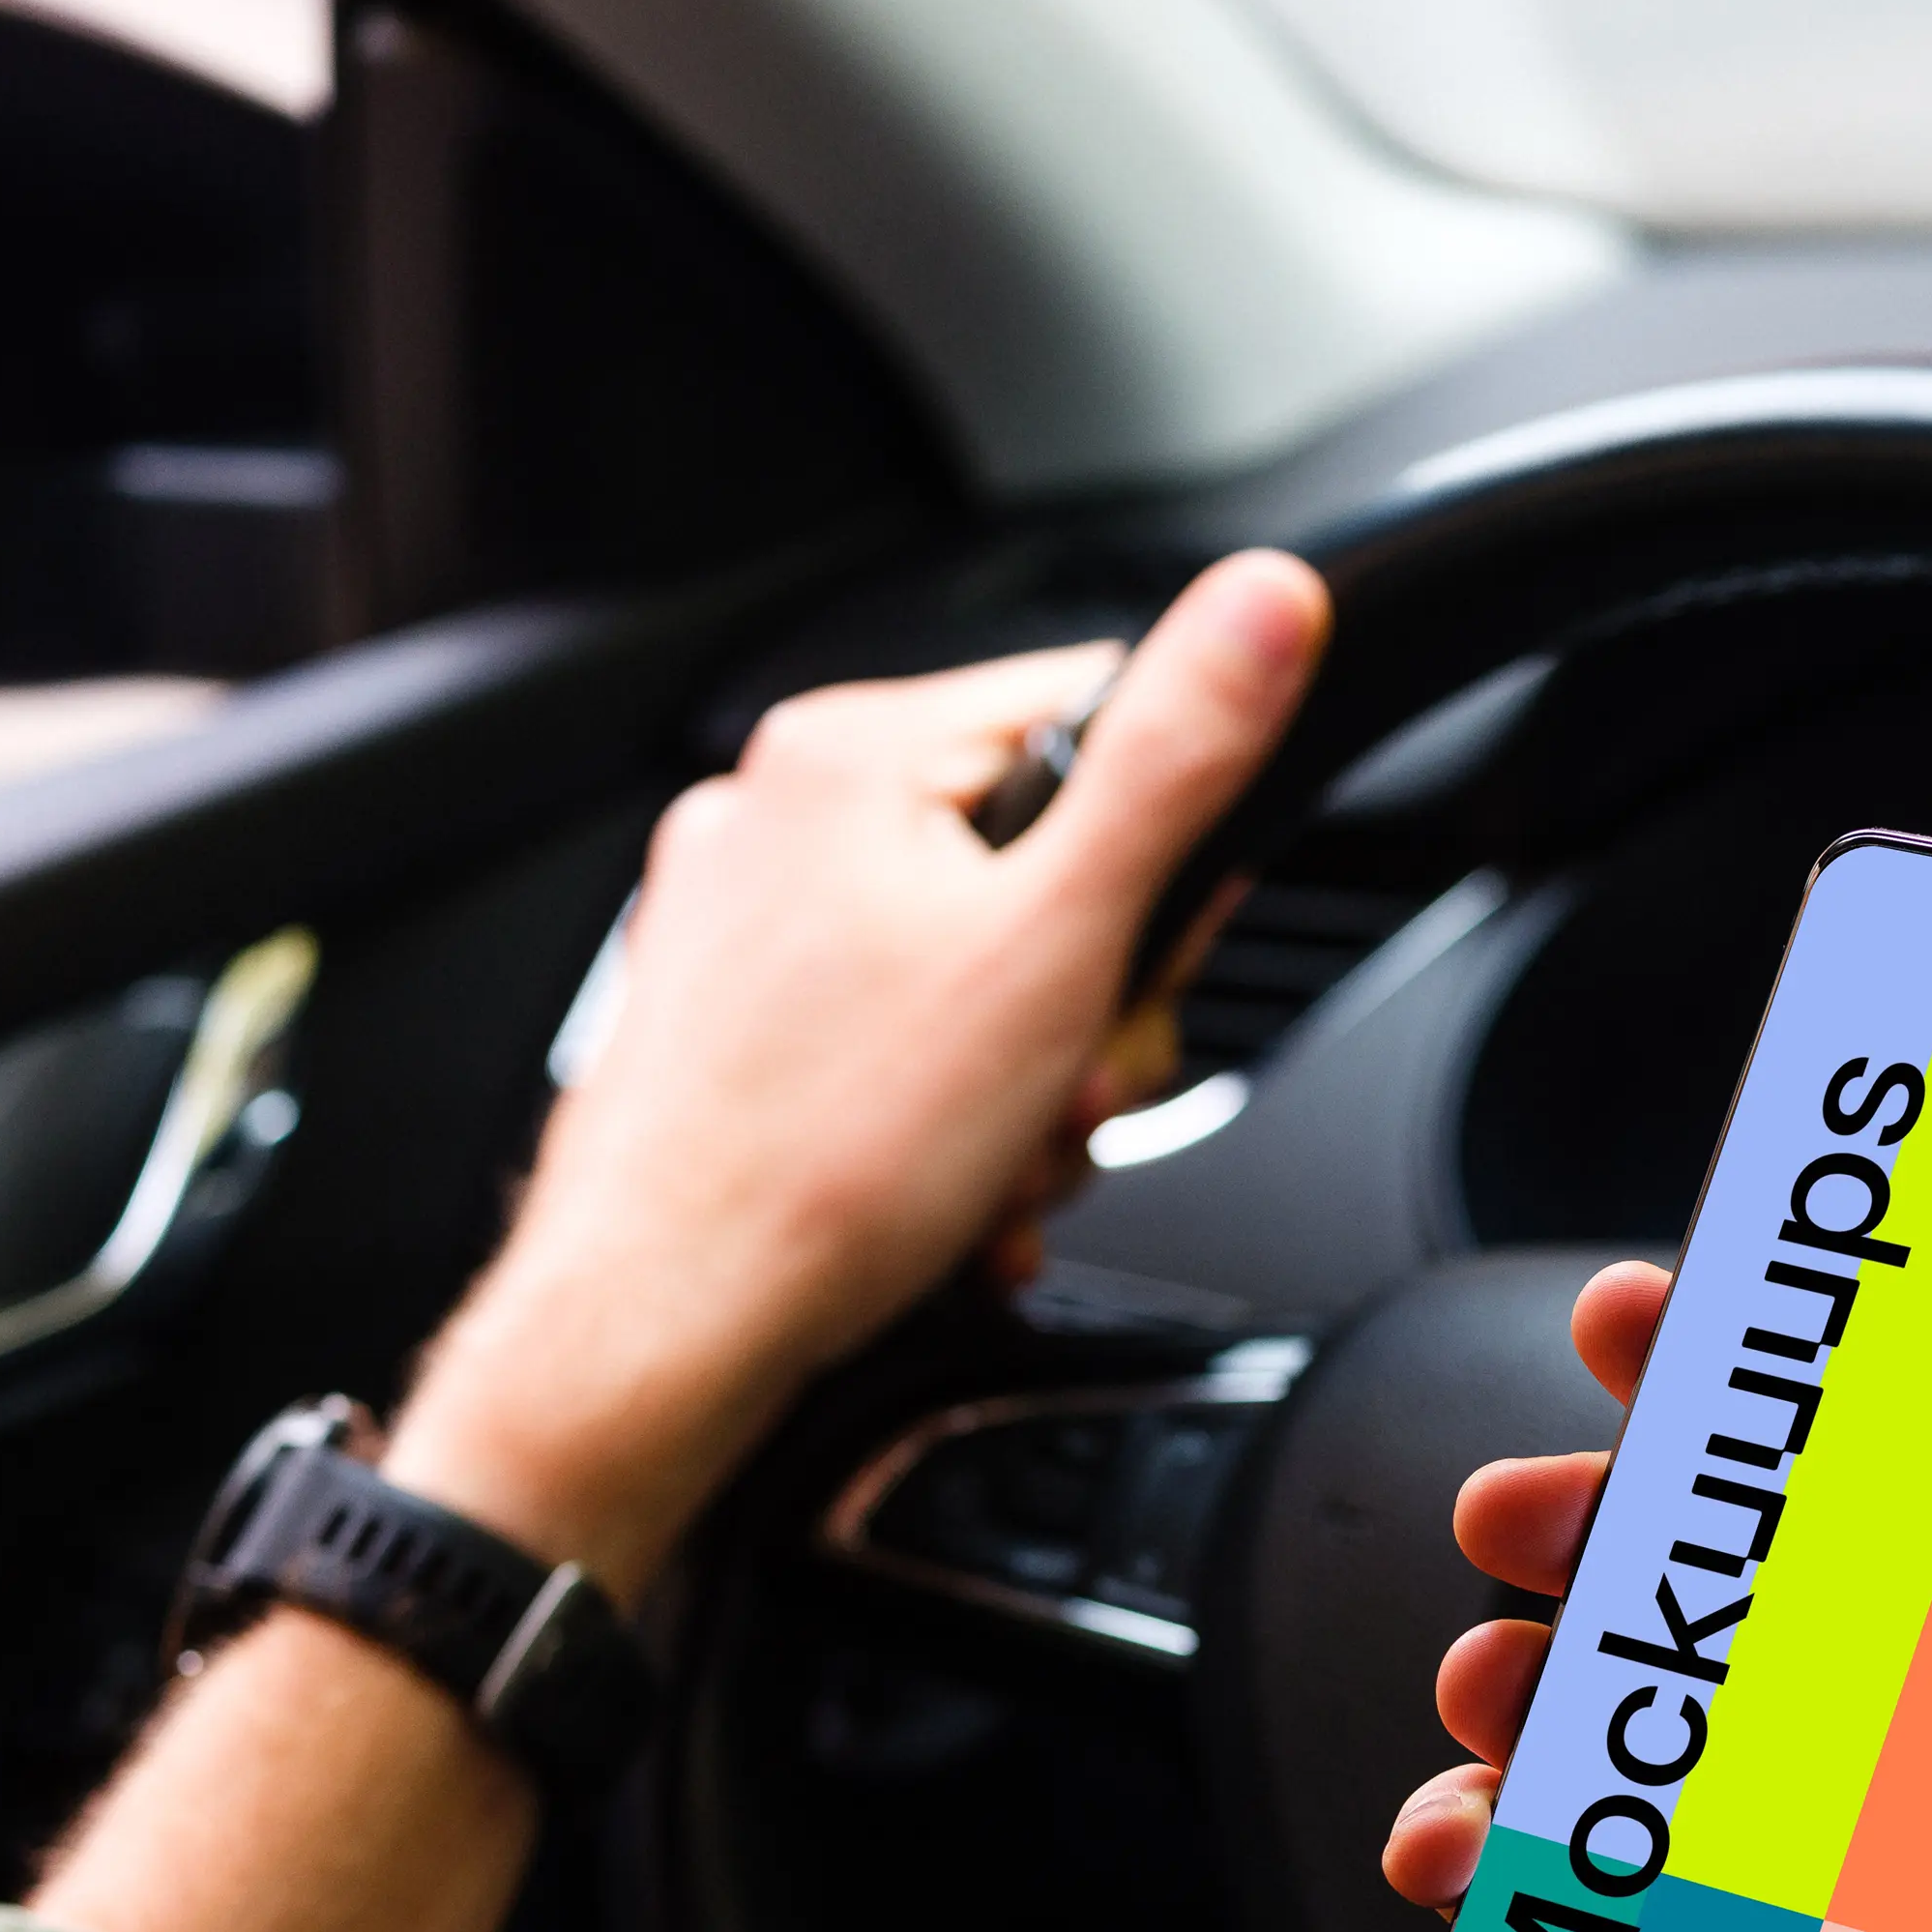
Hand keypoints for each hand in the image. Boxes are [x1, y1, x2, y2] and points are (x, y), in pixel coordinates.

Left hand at [387, 550, 1328, 1590]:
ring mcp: (739, 927)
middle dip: (1084, 1010)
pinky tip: (947, 1195)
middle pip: (1033, 867)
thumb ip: (1176, 763)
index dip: (1157, 857)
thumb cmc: (822, 1159)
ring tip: (992, 1162)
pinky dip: (947, 1129)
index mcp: (847, 753)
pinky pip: (894, 1049)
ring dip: (1025, 1089)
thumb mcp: (1058, 944)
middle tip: (1061, 1092)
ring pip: (970, 974)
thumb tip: (1266, 603)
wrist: (664, 1328)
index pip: (1088, 724)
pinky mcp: (729, 1029)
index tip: (1139, 963)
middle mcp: (773, 817)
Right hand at [1381, 1261, 1931, 1931]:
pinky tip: (1459, 1825)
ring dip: (1562, 1664)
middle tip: (1575, 1451)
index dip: (1899, 1440)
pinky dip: (1489, 1850)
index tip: (1800, 1328)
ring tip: (1494, 1623)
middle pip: (1787, 1654)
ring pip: (1646, 1766)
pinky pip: (1541, 1926)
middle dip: (1674, 1525)